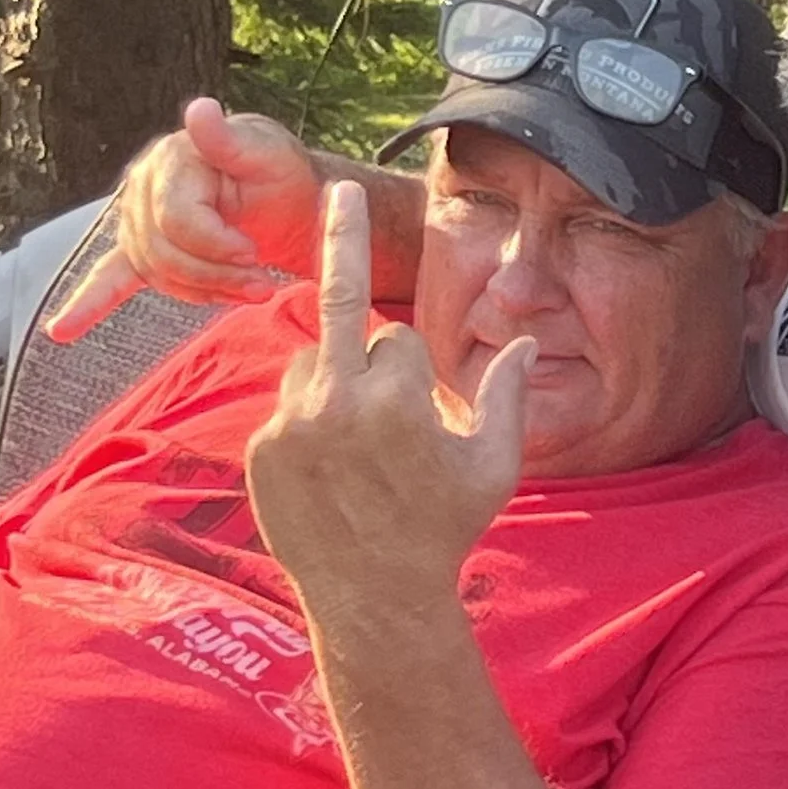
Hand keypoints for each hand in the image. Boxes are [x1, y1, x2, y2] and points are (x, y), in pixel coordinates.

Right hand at [47, 98, 322, 340]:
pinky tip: (62, 330)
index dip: (215, 245)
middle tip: (263, 284)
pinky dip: (87, 305)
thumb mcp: (265, 153)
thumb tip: (200, 109)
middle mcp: (143, 187)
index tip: (255, 254)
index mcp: (170, 159)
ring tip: (250, 292)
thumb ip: (228, 139)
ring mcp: (136, 220)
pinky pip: (109, 278)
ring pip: (157, 274)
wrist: (282, 196)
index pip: (176, 220)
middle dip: (216, 276)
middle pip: (164, 253)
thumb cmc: (277, 172)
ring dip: (204, 291)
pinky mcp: (140, 248)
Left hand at [245, 184, 531, 626]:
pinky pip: (287, 406)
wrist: (374, 599)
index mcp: (399, 398)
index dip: (417, 376)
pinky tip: (328, 471)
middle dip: (345, 241)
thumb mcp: (494, 466)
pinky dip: (307, 422)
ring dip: (335, 382)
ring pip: (313, 363)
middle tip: (340, 189)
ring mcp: (291, 424)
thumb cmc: (444, 530)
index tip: (424, 419)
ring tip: (355, 447)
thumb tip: (527, 338)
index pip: (400, 339)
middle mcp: (338, 401)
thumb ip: (508, 394)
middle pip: (341, 307)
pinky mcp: (261, 449)